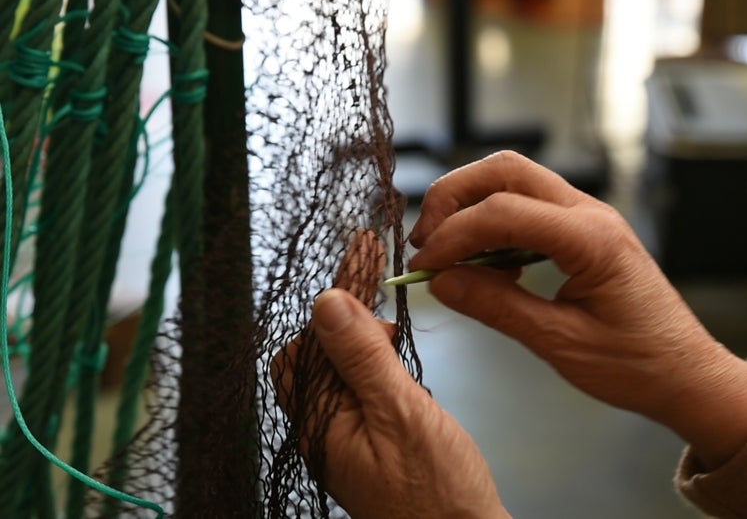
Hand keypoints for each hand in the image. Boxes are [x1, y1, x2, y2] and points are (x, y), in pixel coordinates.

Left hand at [273, 232, 508, 517]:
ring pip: (339, 368)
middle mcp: (324, 429)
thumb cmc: (438, 496)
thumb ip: (362, 357)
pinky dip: (374, 360)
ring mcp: (346, 436)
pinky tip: (395, 355)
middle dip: (343, 312)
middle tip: (373, 273)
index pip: (302, 347)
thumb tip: (327, 302)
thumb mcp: (401, 414)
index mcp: (320, 423)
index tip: (358, 259)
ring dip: (360, 334)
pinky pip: (359, 387)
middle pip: (316, 353)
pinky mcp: (371, 440)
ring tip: (389, 318)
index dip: (330, 305)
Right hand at [408, 151, 746, 469]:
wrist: (683, 372)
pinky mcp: (578, 229)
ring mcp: (585, 216)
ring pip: (512, 179)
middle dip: (453, 198)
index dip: (452, 236)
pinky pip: (524, 206)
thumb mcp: (560, 343)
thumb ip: (497, 307)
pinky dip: (490, 223)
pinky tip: (483, 262)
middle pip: (504, 171)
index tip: (423, 266)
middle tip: (424, 241)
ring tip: (444, 249)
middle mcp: (588, 213)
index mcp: (590, 238)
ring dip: (468, 204)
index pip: (502, 213)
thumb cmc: (636, 364)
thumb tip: (440, 281)